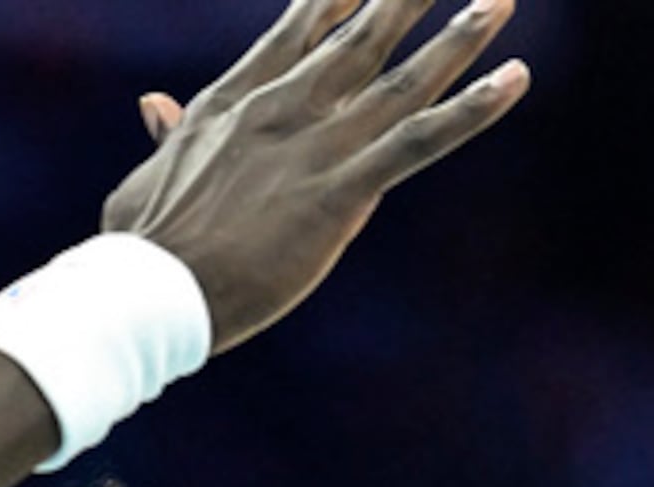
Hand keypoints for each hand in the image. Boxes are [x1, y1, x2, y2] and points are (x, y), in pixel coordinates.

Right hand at [104, 0, 532, 350]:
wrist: (147, 290)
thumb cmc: (138, 247)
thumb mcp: (144, 178)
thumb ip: (166, 136)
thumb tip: (153, 105)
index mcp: (232, 104)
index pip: (295, 34)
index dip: (334, 0)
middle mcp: (281, 110)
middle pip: (358, 37)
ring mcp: (314, 148)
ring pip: (402, 80)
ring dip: (460, 38)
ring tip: (501, 2)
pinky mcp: (339, 194)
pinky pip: (418, 142)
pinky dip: (472, 111)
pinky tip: (515, 80)